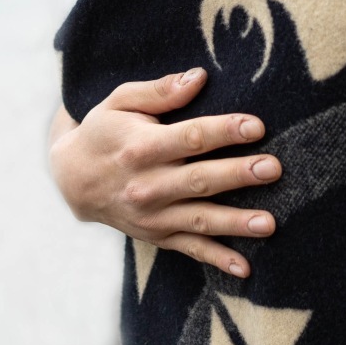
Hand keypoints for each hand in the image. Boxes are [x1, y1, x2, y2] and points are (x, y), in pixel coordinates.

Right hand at [48, 67, 281, 277]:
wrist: (72, 180)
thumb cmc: (104, 131)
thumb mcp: (121, 101)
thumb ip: (160, 91)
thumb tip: (199, 76)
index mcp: (141, 147)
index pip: (189, 137)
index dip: (224, 131)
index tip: (256, 125)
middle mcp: (146, 184)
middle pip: (199, 179)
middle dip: (238, 174)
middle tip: (273, 168)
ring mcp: (152, 215)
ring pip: (199, 219)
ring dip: (235, 223)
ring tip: (269, 223)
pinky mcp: (156, 235)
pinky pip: (190, 249)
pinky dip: (217, 260)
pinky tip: (245, 268)